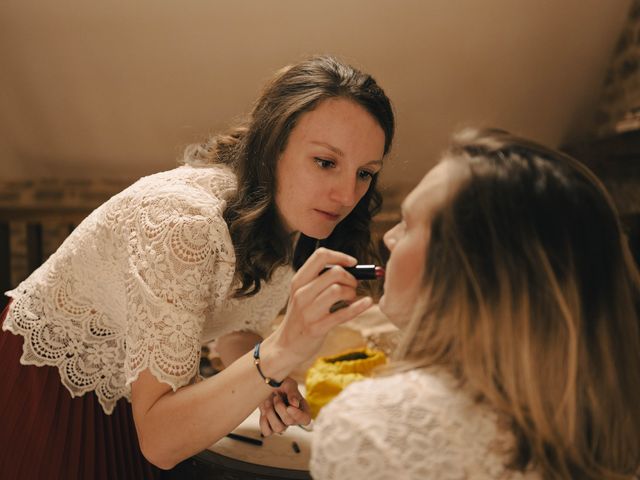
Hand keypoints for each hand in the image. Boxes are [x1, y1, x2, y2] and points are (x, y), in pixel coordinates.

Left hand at [258, 377, 310, 435]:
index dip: (297, 415)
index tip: (289, 407)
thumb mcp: (289, 384)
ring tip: (268, 402)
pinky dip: (263, 421)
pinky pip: (267, 431)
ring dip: (270, 413)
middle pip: (289, 422)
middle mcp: (293, 419)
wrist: (267, 386)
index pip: (305, 419)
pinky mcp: (270, 428)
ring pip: (278, 428)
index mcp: (302, 409)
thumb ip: (293, 393)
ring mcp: (282, 425)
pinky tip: (264, 412)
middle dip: (279, 407)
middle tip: (276, 396)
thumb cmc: (281, 384)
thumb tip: (295, 404)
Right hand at [267, 247, 372, 363]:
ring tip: (351, 298)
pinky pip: (342, 314)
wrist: (286, 346)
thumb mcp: (303, 294)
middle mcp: (301, 293)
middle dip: (350, 277)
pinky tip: (367, 302)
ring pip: (338, 290)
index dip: (340, 256)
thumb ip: (320, 280)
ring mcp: (308, 311)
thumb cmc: (301, 316)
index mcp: (298, 281)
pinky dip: (359, 307)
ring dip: (351, 293)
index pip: (320, 256)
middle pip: (334, 272)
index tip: (352, 263)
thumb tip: (351, 267)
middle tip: (353, 286)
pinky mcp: (317, 328)